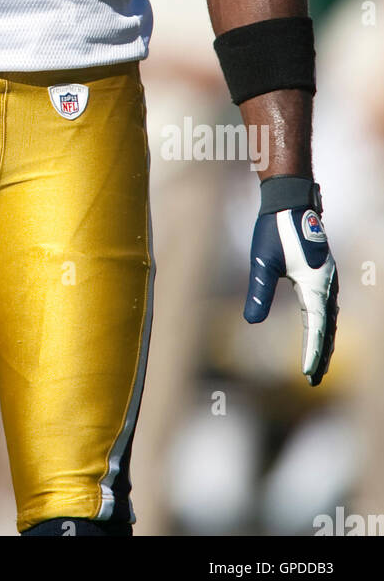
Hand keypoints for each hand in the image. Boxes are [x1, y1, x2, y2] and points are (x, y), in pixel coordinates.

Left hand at [244, 190, 337, 386]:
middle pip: (327, 328)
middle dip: (322, 354)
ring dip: (325, 340)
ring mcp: (327, 278)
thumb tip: (251, 321)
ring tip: (317, 363)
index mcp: (315, 285)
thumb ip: (259, 292)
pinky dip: (324, 324)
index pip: (316, 328)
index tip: (307, 375)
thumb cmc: (275, 229)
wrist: (289, 200)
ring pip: (329, 317)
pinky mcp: (322, 273)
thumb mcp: (262, 262)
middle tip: (313, 379)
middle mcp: (327, 284)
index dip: (312, 353)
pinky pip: (326, 305)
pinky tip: (318, 330)